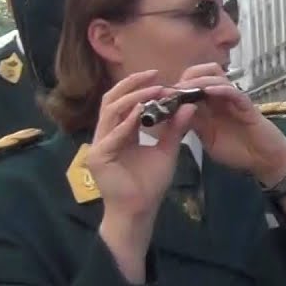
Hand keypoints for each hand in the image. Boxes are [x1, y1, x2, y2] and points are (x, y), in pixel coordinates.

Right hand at [88, 69, 193, 223]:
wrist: (140, 210)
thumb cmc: (149, 184)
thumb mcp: (167, 150)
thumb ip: (175, 128)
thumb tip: (189, 105)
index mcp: (120, 131)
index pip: (125, 101)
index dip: (140, 86)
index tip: (162, 77)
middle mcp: (106, 134)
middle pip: (113, 99)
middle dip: (133, 84)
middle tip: (155, 75)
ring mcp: (98, 145)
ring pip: (111, 111)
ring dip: (133, 98)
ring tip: (154, 90)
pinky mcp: (97, 157)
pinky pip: (112, 135)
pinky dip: (127, 122)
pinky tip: (142, 112)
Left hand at [173, 64, 285, 178]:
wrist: (264, 160)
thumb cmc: (238, 151)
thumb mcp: (207, 139)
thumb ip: (192, 125)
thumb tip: (170, 116)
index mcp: (208, 104)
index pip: (189, 85)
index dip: (173, 87)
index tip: (158, 95)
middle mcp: (220, 97)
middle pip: (201, 72)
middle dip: (184, 78)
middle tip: (171, 91)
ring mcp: (233, 99)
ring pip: (215, 75)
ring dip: (198, 80)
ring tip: (185, 89)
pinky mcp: (246, 105)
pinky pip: (233, 91)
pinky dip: (219, 88)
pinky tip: (206, 92)